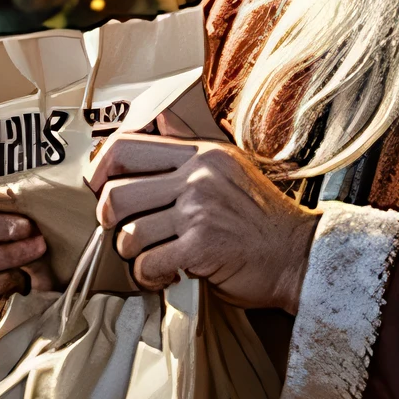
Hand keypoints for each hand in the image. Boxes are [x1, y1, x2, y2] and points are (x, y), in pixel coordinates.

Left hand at [88, 131, 317, 311]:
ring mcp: (199, 211)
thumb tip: (162, 121)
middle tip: (124, 233)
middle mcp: (198, 177)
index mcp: (202, 154)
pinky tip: (165, 276)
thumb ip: (191, 147)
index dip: (99, 171)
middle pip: (117, 193)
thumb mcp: (230, 168)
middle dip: (110, 221)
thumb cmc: (263, 220)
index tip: (99, 190)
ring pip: (129, 234)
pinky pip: (148, 264)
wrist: (300, 256)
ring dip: (132, 255)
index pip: (126, 147)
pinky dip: (149, 277)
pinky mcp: (201, 247)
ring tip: (151, 258)